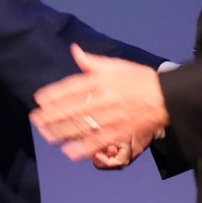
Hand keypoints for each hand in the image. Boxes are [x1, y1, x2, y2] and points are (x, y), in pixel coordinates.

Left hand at [33, 46, 169, 164]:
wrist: (165, 96)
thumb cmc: (138, 79)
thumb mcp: (115, 65)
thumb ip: (91, 61)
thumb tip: (74, 50)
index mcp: (102, 80)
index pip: (73, 87)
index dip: (54, 93)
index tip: (39, 99)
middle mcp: (104, 98)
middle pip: (73, 108)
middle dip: (52, 115)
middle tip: (36, 120)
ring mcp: (111, 117)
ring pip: (82, 125)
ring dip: (62, 132)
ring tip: (46, 136)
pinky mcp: (120, 132)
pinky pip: (99, 141)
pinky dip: (84, 148)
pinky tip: (69, 152)